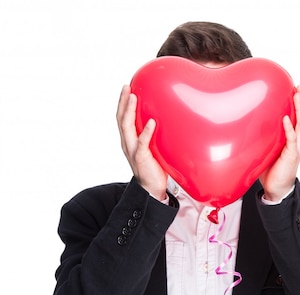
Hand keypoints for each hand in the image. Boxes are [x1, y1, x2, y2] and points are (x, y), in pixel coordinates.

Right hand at [116, 85, 167, 199]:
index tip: (126, 88)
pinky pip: (142, 143)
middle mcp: (127, 143)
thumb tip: (165, 121)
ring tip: (133, 97)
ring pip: (127, 127)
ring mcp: (132, 150)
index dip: (122, 103)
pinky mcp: (141, 158)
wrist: (151, 188)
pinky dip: (146, 132)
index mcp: (129, 140)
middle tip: (126, 87)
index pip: (122, 118)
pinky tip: (152, 122)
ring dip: (129, 111)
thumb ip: (153, 136)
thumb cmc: (154, 167)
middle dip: (123, 102)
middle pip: (121, 119)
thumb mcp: (152, 148)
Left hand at [258, 85, 299, 201]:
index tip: (297, 88)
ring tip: (297, 96)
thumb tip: (246, 123)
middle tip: (299, 87)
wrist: (276, 189)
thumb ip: (264, 137)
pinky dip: (289, 129)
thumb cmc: (272, 170)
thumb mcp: (268, 149)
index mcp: (294, 139)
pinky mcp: (291, 155)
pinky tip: (285, 119)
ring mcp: (297, 147)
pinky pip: (292, 140)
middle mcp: (298, 141)